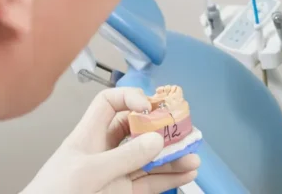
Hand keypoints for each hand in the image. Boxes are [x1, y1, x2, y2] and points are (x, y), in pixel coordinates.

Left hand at [21, 87, 199, 193]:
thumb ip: (123, 157)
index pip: (109, 104)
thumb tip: (154, 140)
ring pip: (150, 158)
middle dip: (161, 128)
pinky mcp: (124, 193)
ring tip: (193, 156)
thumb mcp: (87, 172)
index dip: (130, 98)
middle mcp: (104, 152)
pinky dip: (170, 178)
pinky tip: (186, 173)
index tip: (148, 107)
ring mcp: (116, 174)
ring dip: (172, 156)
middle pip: (138, 130)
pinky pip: (152, 183)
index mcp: (88, 136)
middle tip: (182, 129)